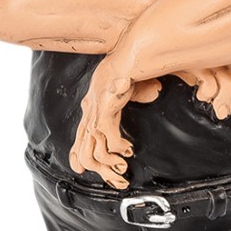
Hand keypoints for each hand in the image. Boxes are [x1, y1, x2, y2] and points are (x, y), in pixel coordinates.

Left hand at [69, 58, 136, 189]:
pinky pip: (106, 137)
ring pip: (93, 151)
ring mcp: (95, 110)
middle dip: (103, 172)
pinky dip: (118, 147)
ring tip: (124, 168)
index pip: (81, 137)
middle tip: (120, 182)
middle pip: (86, 152)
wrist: (136, 49)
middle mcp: (91, 110)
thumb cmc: (137, 66)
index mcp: (95, 106)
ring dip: (109, 165)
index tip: (81, 171)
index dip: (77, 155)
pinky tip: (129, 148)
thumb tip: (153, 95)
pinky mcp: (104, 107)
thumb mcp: (134, 86)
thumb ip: (141, 94)